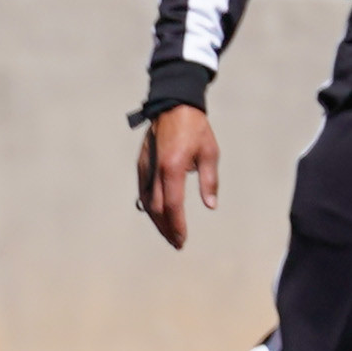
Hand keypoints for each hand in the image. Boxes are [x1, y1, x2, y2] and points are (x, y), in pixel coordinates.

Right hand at [136, 106, 221, 250]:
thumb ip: (210, 181)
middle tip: (177, 243)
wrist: (173, 107)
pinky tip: (157, 216)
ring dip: (157, 221)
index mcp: (172, 168)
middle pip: (156, 209)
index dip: (177, 225)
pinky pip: (142, 191)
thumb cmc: (196, 129)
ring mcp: (144, 168)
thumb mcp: (210, 153)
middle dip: (166, 228)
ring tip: (169, 234)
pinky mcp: (141, 165)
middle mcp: (154, 170)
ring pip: (146, 202)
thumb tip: (210, 205)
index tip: (183, 239)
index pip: (172, 205)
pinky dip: (149, 207)